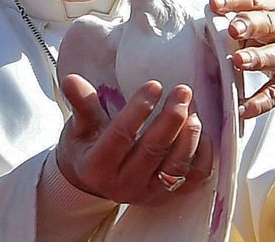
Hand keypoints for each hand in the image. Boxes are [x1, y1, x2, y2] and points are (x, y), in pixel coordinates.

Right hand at [56, 74, 212, 204]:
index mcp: (97, 166)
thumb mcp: (78, 125)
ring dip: (189, 134)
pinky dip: (203, 155)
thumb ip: (81, 103)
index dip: (138, 110)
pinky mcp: (167, 196)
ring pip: (176, 166)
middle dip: (172, 118)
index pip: (121, 136)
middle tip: (182, 90)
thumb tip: (71, 79)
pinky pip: (194, 178)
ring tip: (192, 108)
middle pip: (153, 151)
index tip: (154, 85)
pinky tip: (200, 131)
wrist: (92, 181)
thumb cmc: (86, 146)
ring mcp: (148, 194)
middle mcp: (123, 185)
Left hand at [210, 0, 274, 128]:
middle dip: (250, 25)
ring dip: (257, 58)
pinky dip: (260, 102)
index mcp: (274, 10)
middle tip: (232, 30)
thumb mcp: (261, 28)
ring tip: (239, 61)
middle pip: (269, 23)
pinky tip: (244, 109)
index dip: (234, 0)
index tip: (214, 3)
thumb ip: (237, 25)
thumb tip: (200, 26)